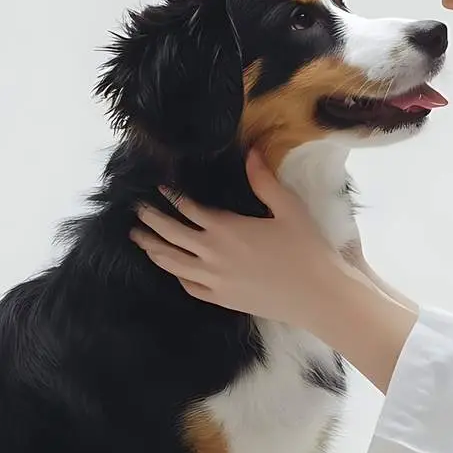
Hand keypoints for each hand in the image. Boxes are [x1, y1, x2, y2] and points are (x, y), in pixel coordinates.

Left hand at [131, 150, 353, 327]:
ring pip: (172, 263)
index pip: (188, 209)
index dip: (171, 196)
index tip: (158, 187)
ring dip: (153, 248)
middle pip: (171, 235)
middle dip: (151, 220)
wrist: (316, 296)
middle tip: (136, 209)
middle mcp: (212, 254)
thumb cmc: (306, 249)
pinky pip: (188, 286)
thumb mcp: (288, 209)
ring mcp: (214, 280)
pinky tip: (172, 269)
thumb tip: (250, 152)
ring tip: (139, 239)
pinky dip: (175, 274)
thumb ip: (264, 181)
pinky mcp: (221, 299)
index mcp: (226, 228)